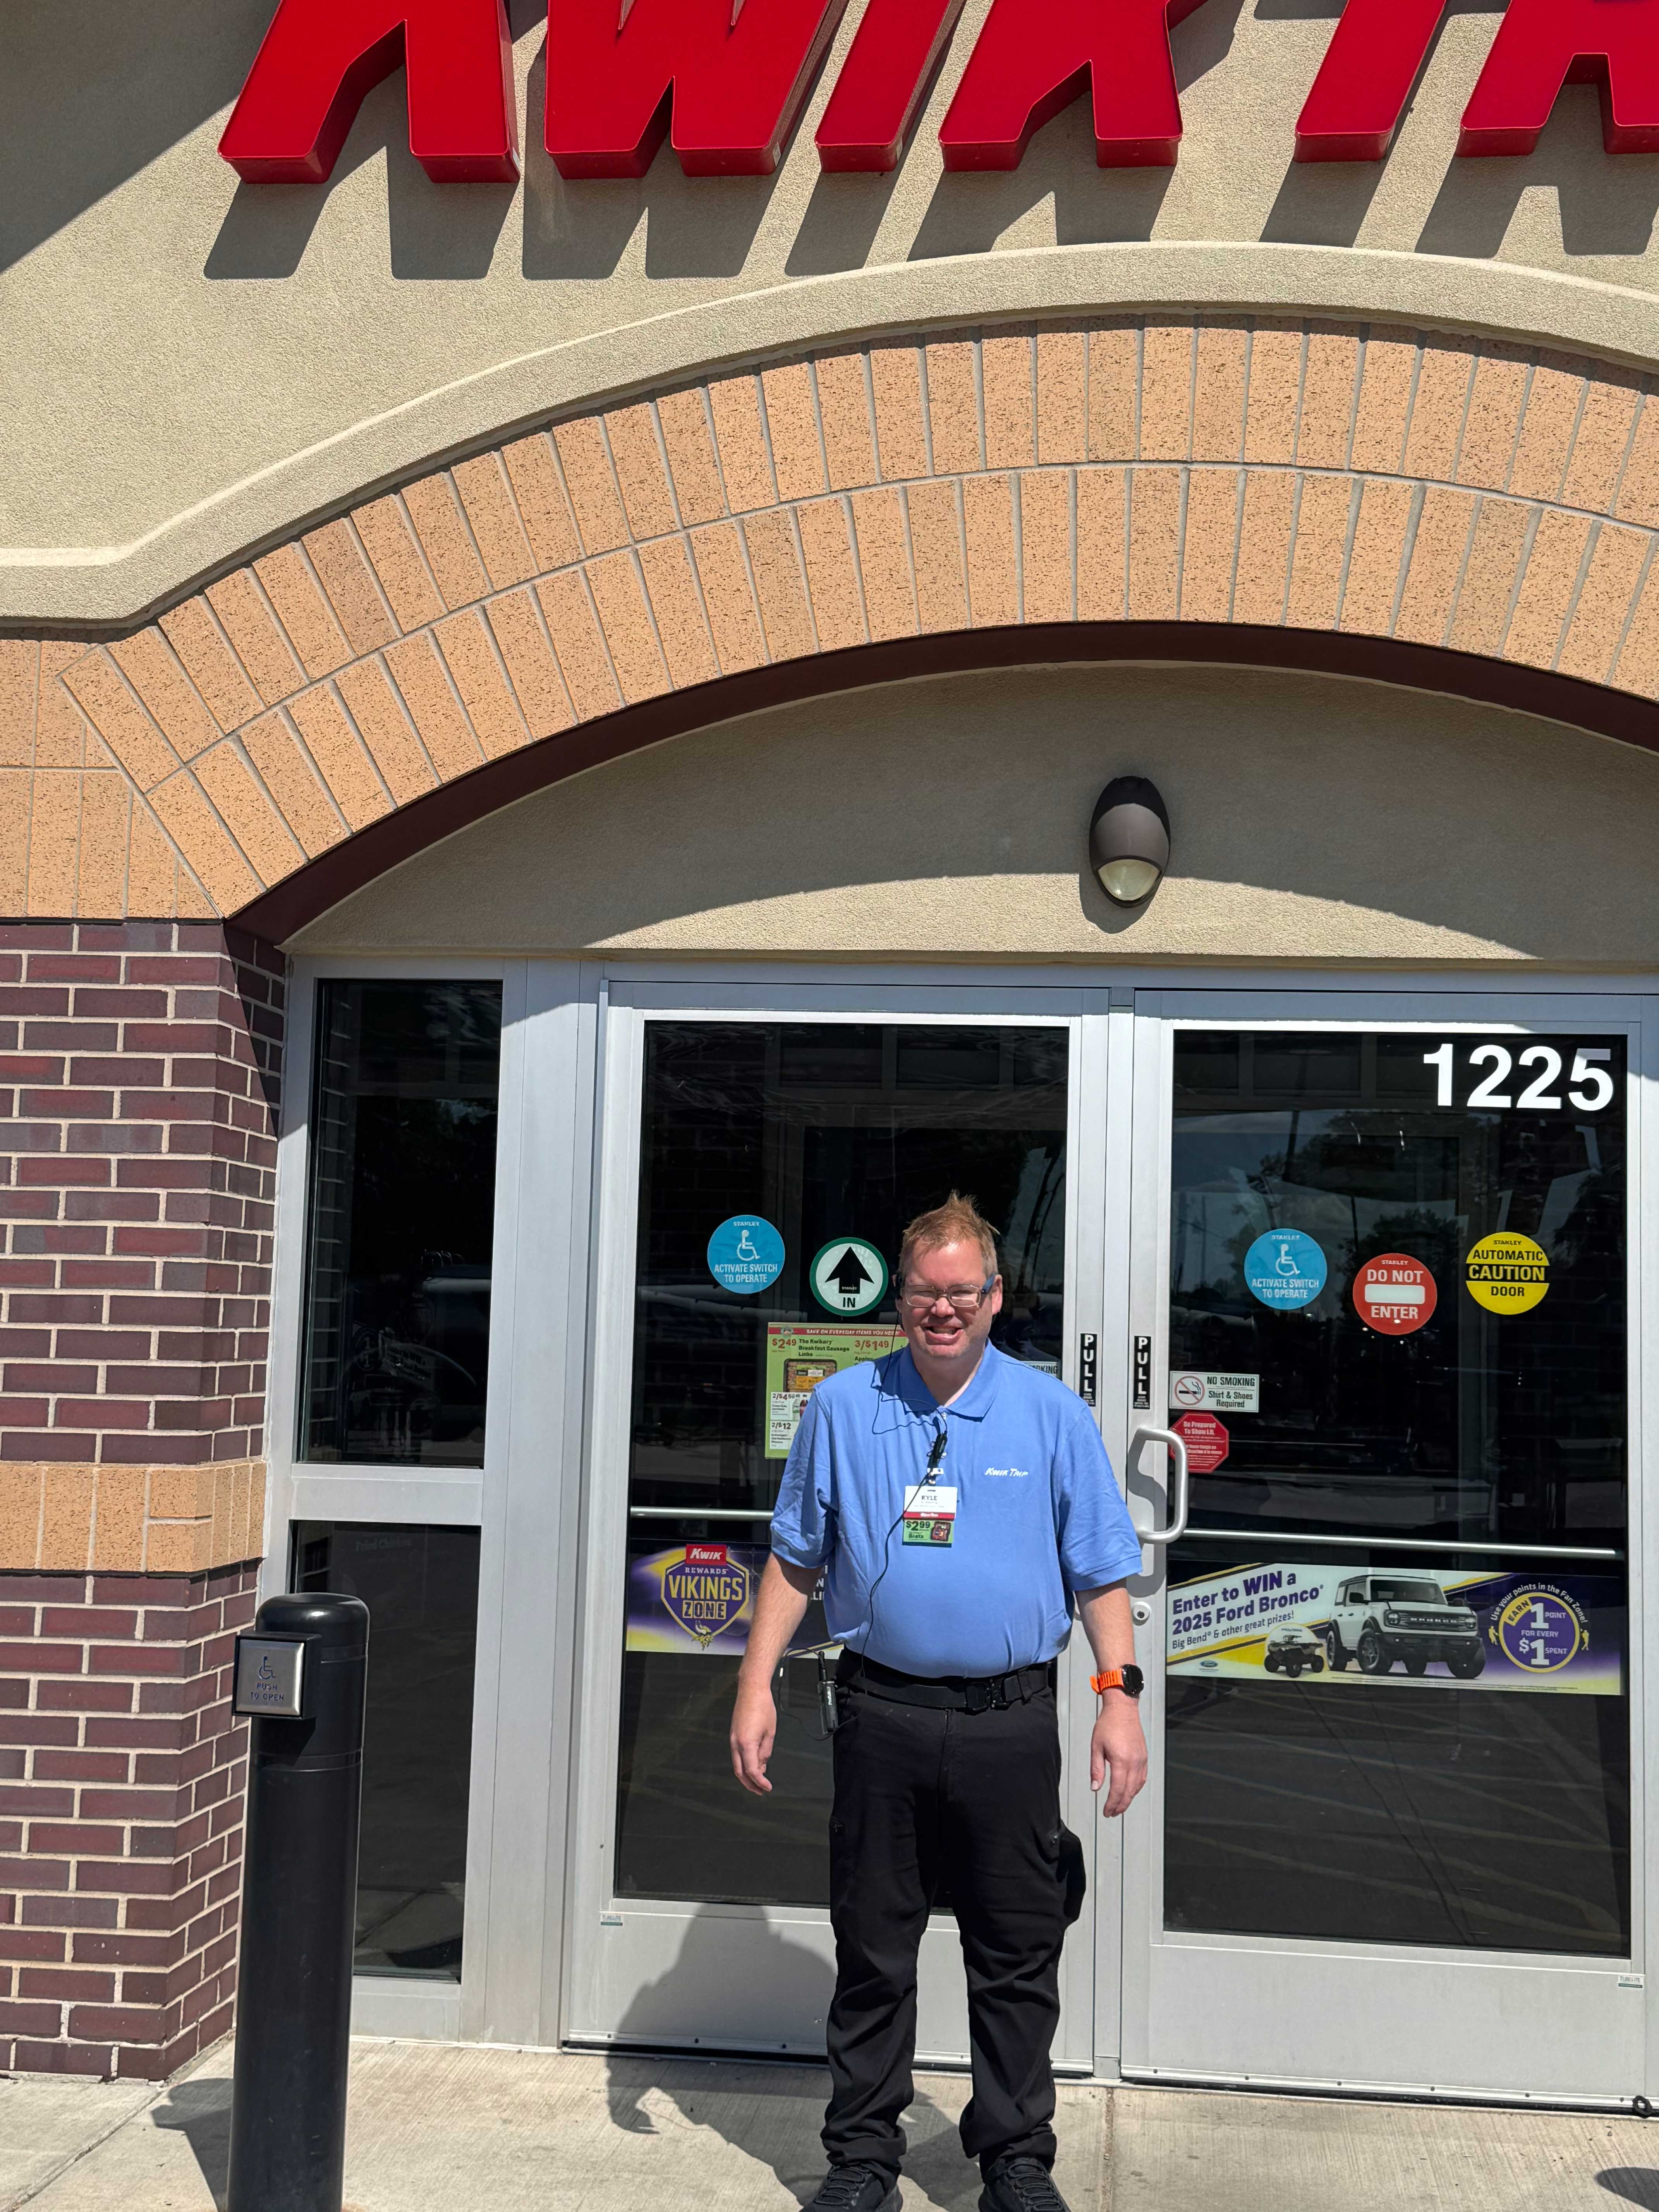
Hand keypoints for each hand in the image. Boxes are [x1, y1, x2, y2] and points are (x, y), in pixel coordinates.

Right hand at [730, 1678, 776, 1795]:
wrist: (751, 1689)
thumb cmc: (763, 1707)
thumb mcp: (770, 1732)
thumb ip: (766, 1752)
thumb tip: (762, 1765)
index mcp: (747, 1743)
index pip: (752, 1770)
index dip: (760, 1782)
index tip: (768, 1788)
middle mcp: (736, 1743)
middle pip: (739, 1772)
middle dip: (750, 1784)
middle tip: (760, 1791)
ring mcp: (733, 1739)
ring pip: (736, 1764)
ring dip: (746, 1775)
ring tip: (758, 1781)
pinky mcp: (733, 1734)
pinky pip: (736, 1755)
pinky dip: (744, 1764)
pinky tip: (754, 1765)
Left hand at [1090, 1696, 1146, 1817]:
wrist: (1122, 1710)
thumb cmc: (1108, 1724)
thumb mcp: (1096, 1747)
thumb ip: (1096, 1769)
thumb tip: (1095, 1788)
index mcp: (1121, 1760)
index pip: (1117, 1790)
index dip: (1111, 1804)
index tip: (1106, 1811)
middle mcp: (1134, 1762)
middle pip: (1128, 1792)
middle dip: (1120, 1806)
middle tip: (1112, 1813)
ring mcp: (1141, 1760)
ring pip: (1137, 1787)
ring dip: (1128, 1799)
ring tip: (1119, 1806)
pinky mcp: (1144, 1757)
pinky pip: (1142, 1778)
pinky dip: (1136, 1788)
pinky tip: (1130, 1792)